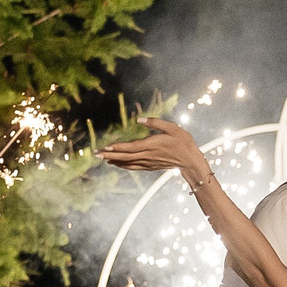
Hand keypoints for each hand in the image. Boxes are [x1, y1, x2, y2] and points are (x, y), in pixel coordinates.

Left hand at [97, 119, 211, 185]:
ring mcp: (148, 162)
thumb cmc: (183, 142)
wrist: (190, 161)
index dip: (117, 148)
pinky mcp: (150, 166)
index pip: (131, 147)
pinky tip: (116, 163)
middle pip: (125, 156)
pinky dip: (123, 165)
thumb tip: (139, 119)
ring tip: (102, 158)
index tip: (105, 147)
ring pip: (127, 163)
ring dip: (114, 161)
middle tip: (96, 154)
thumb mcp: (172, 128)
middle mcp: (147, 155)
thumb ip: (155, 123)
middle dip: (109, 155)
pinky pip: (133, 167)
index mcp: (152, 145)